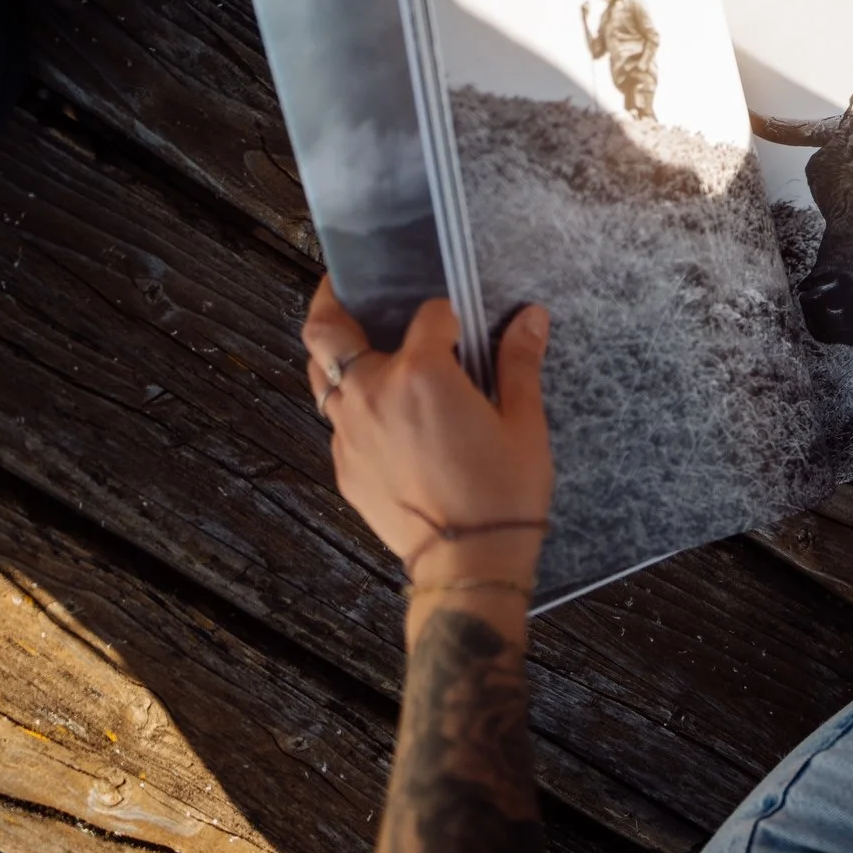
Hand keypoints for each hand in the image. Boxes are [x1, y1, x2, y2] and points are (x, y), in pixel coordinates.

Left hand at [302, 281, 554, 584]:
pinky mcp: (345, 466)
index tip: (462, 322)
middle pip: (327, 331)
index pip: (428, 315)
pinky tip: (384, 416)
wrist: (468, 562)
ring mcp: (350, 432)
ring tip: (360, 349)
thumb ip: (519, 362)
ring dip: (336, 355)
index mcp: (422, 374)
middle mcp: (373, 394)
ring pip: (321, 376)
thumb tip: (530, 318)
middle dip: (332, 302)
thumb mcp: (525, 423)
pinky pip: (337, 422)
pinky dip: (353, 406)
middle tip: (346, 289)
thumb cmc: (503, 493)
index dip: (448, 313)